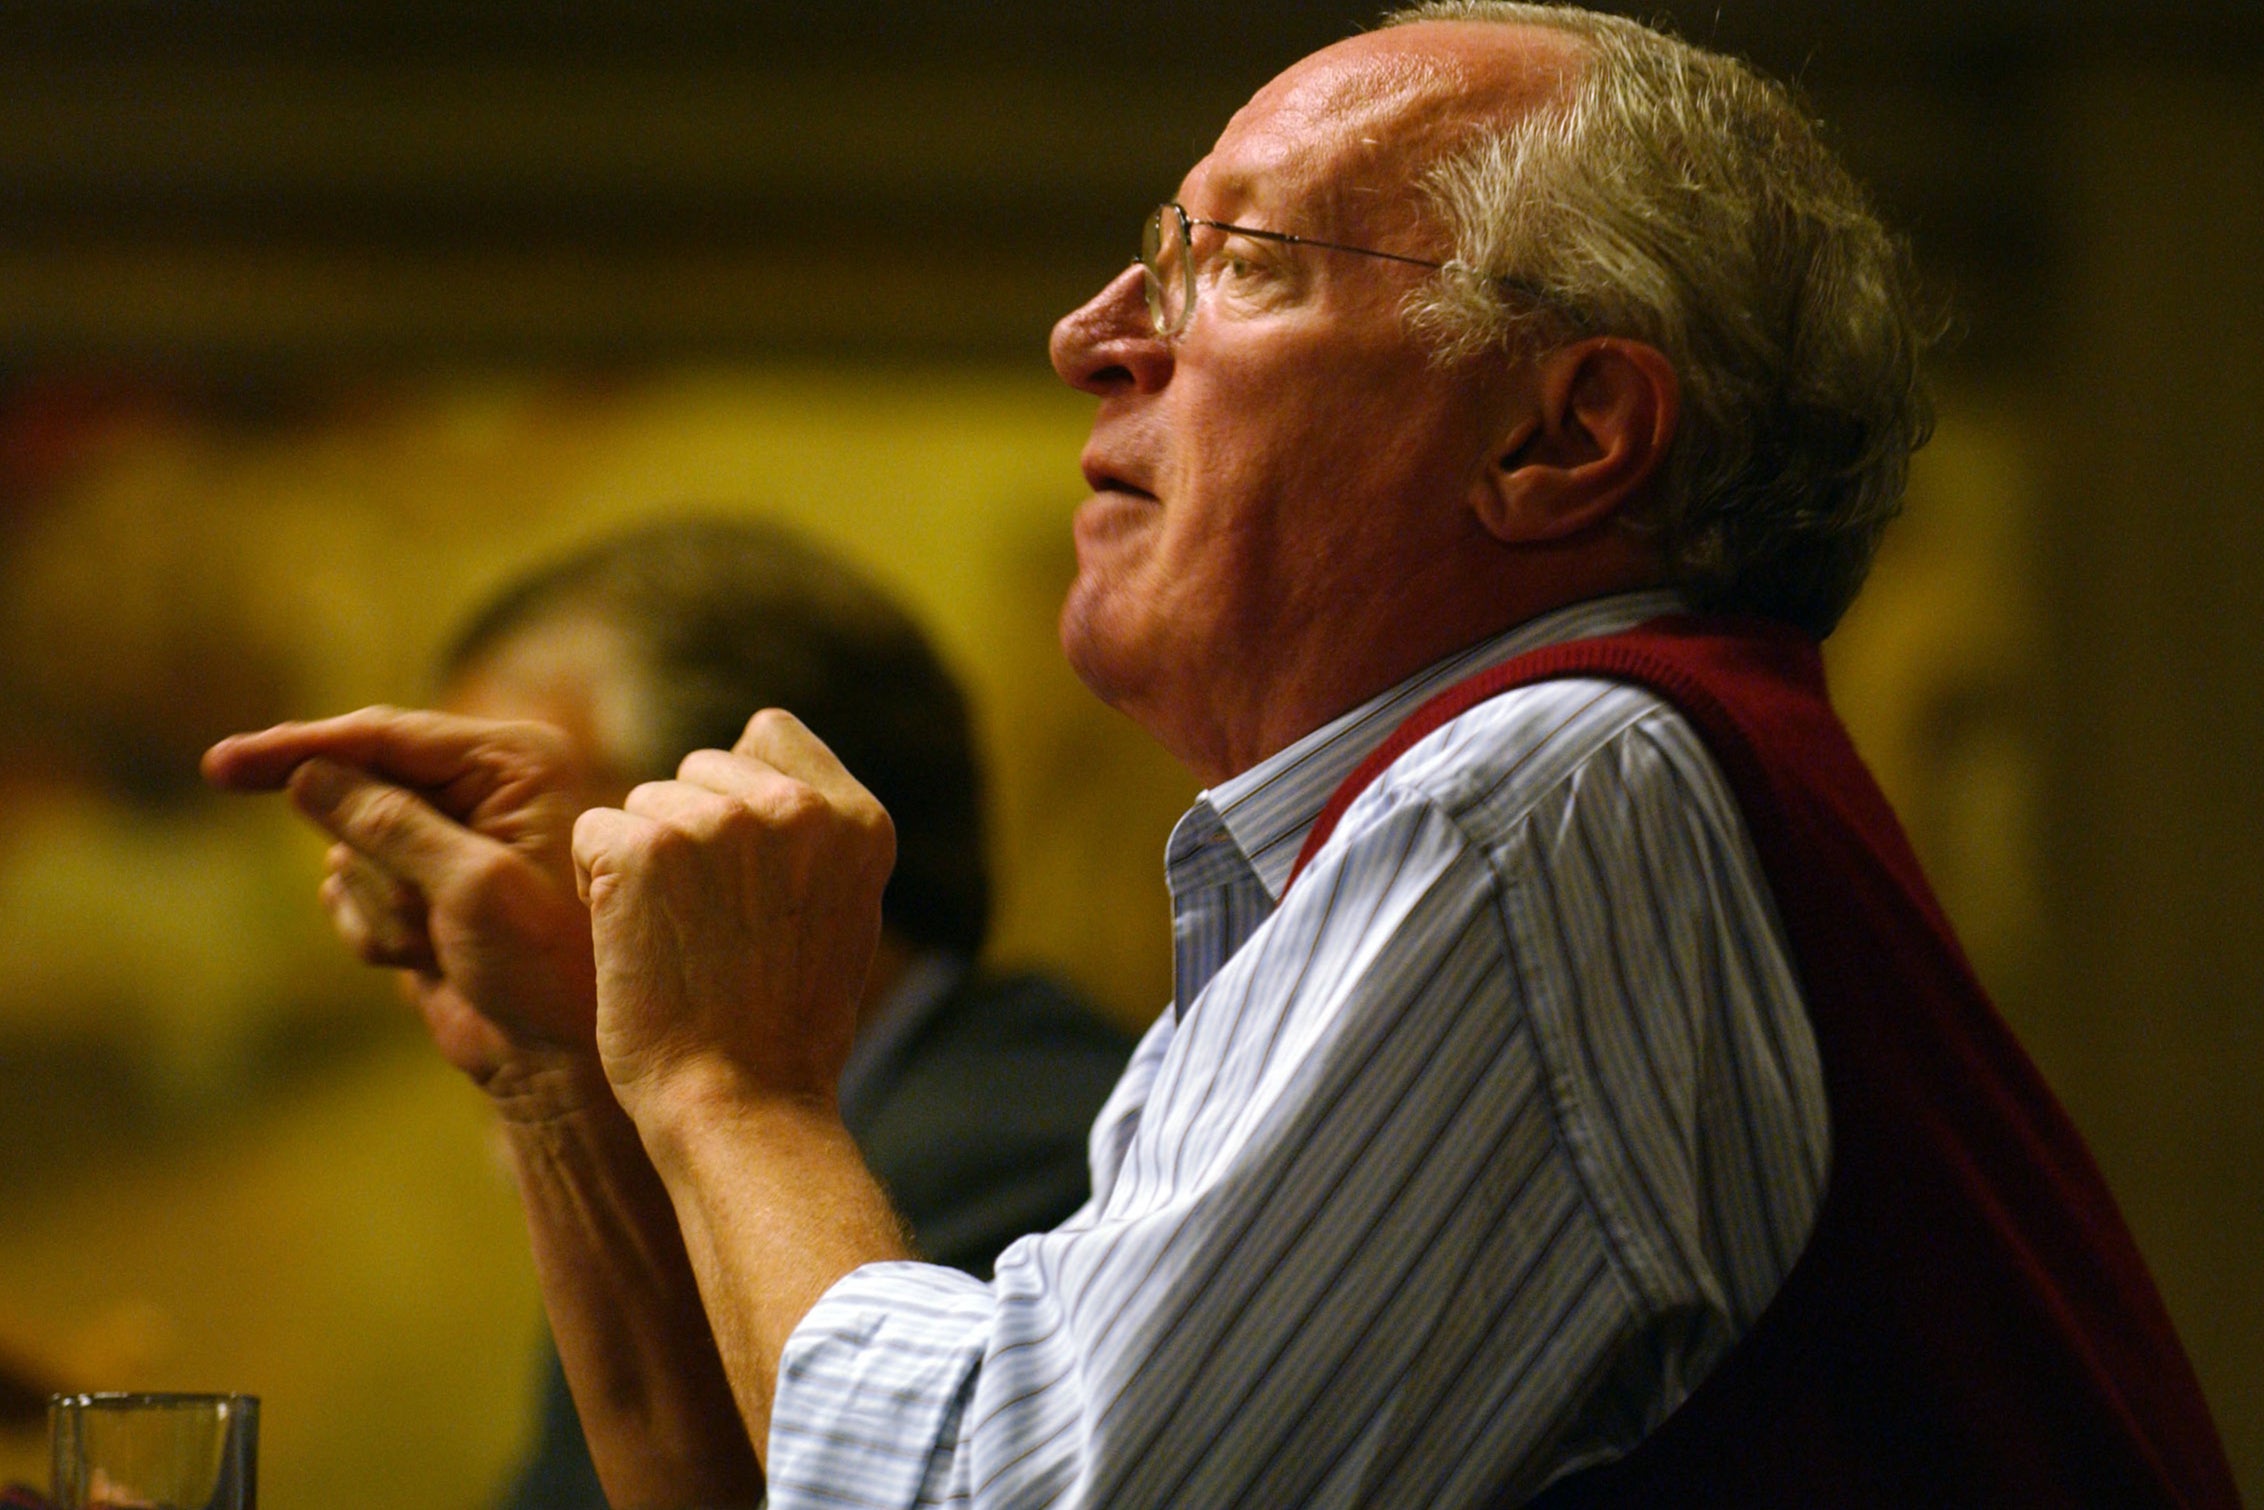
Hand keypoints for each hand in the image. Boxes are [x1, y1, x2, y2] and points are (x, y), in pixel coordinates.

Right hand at [203, 709, 602, 1113]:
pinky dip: (376, 932)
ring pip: (347, 850)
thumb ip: (391, 824)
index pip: (386, 735)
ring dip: (382, 908)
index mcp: (515, 761)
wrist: (561, 1057)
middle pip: (357, 791)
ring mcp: (445, 837)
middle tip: (431, 916)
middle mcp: (483, 786)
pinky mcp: (418, 885)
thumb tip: (308, 775)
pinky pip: (349, 893)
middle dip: (375, 863)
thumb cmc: (546, 965)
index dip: (300, 748)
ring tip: (445, 944)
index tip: (221, 766)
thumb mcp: (475, 886)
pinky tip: (428, 959)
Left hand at [570, 709, 895, 1125]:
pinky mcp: (643, 849)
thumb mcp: (844, 910)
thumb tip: (755, 732)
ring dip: (643, 861)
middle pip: (700, 768)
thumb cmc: (785, 1024)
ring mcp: (719, 824)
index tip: (747, 880)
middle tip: (708, 921)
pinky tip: (630, 940)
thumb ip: (815, 826)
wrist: (741, 1104)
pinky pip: (594, 831)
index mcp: (858, 820)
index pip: (770, 735)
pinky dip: (596, 882)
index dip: (740, 798)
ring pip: (644, 800)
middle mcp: (796, 808)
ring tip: (675, 939)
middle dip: (689, 831)